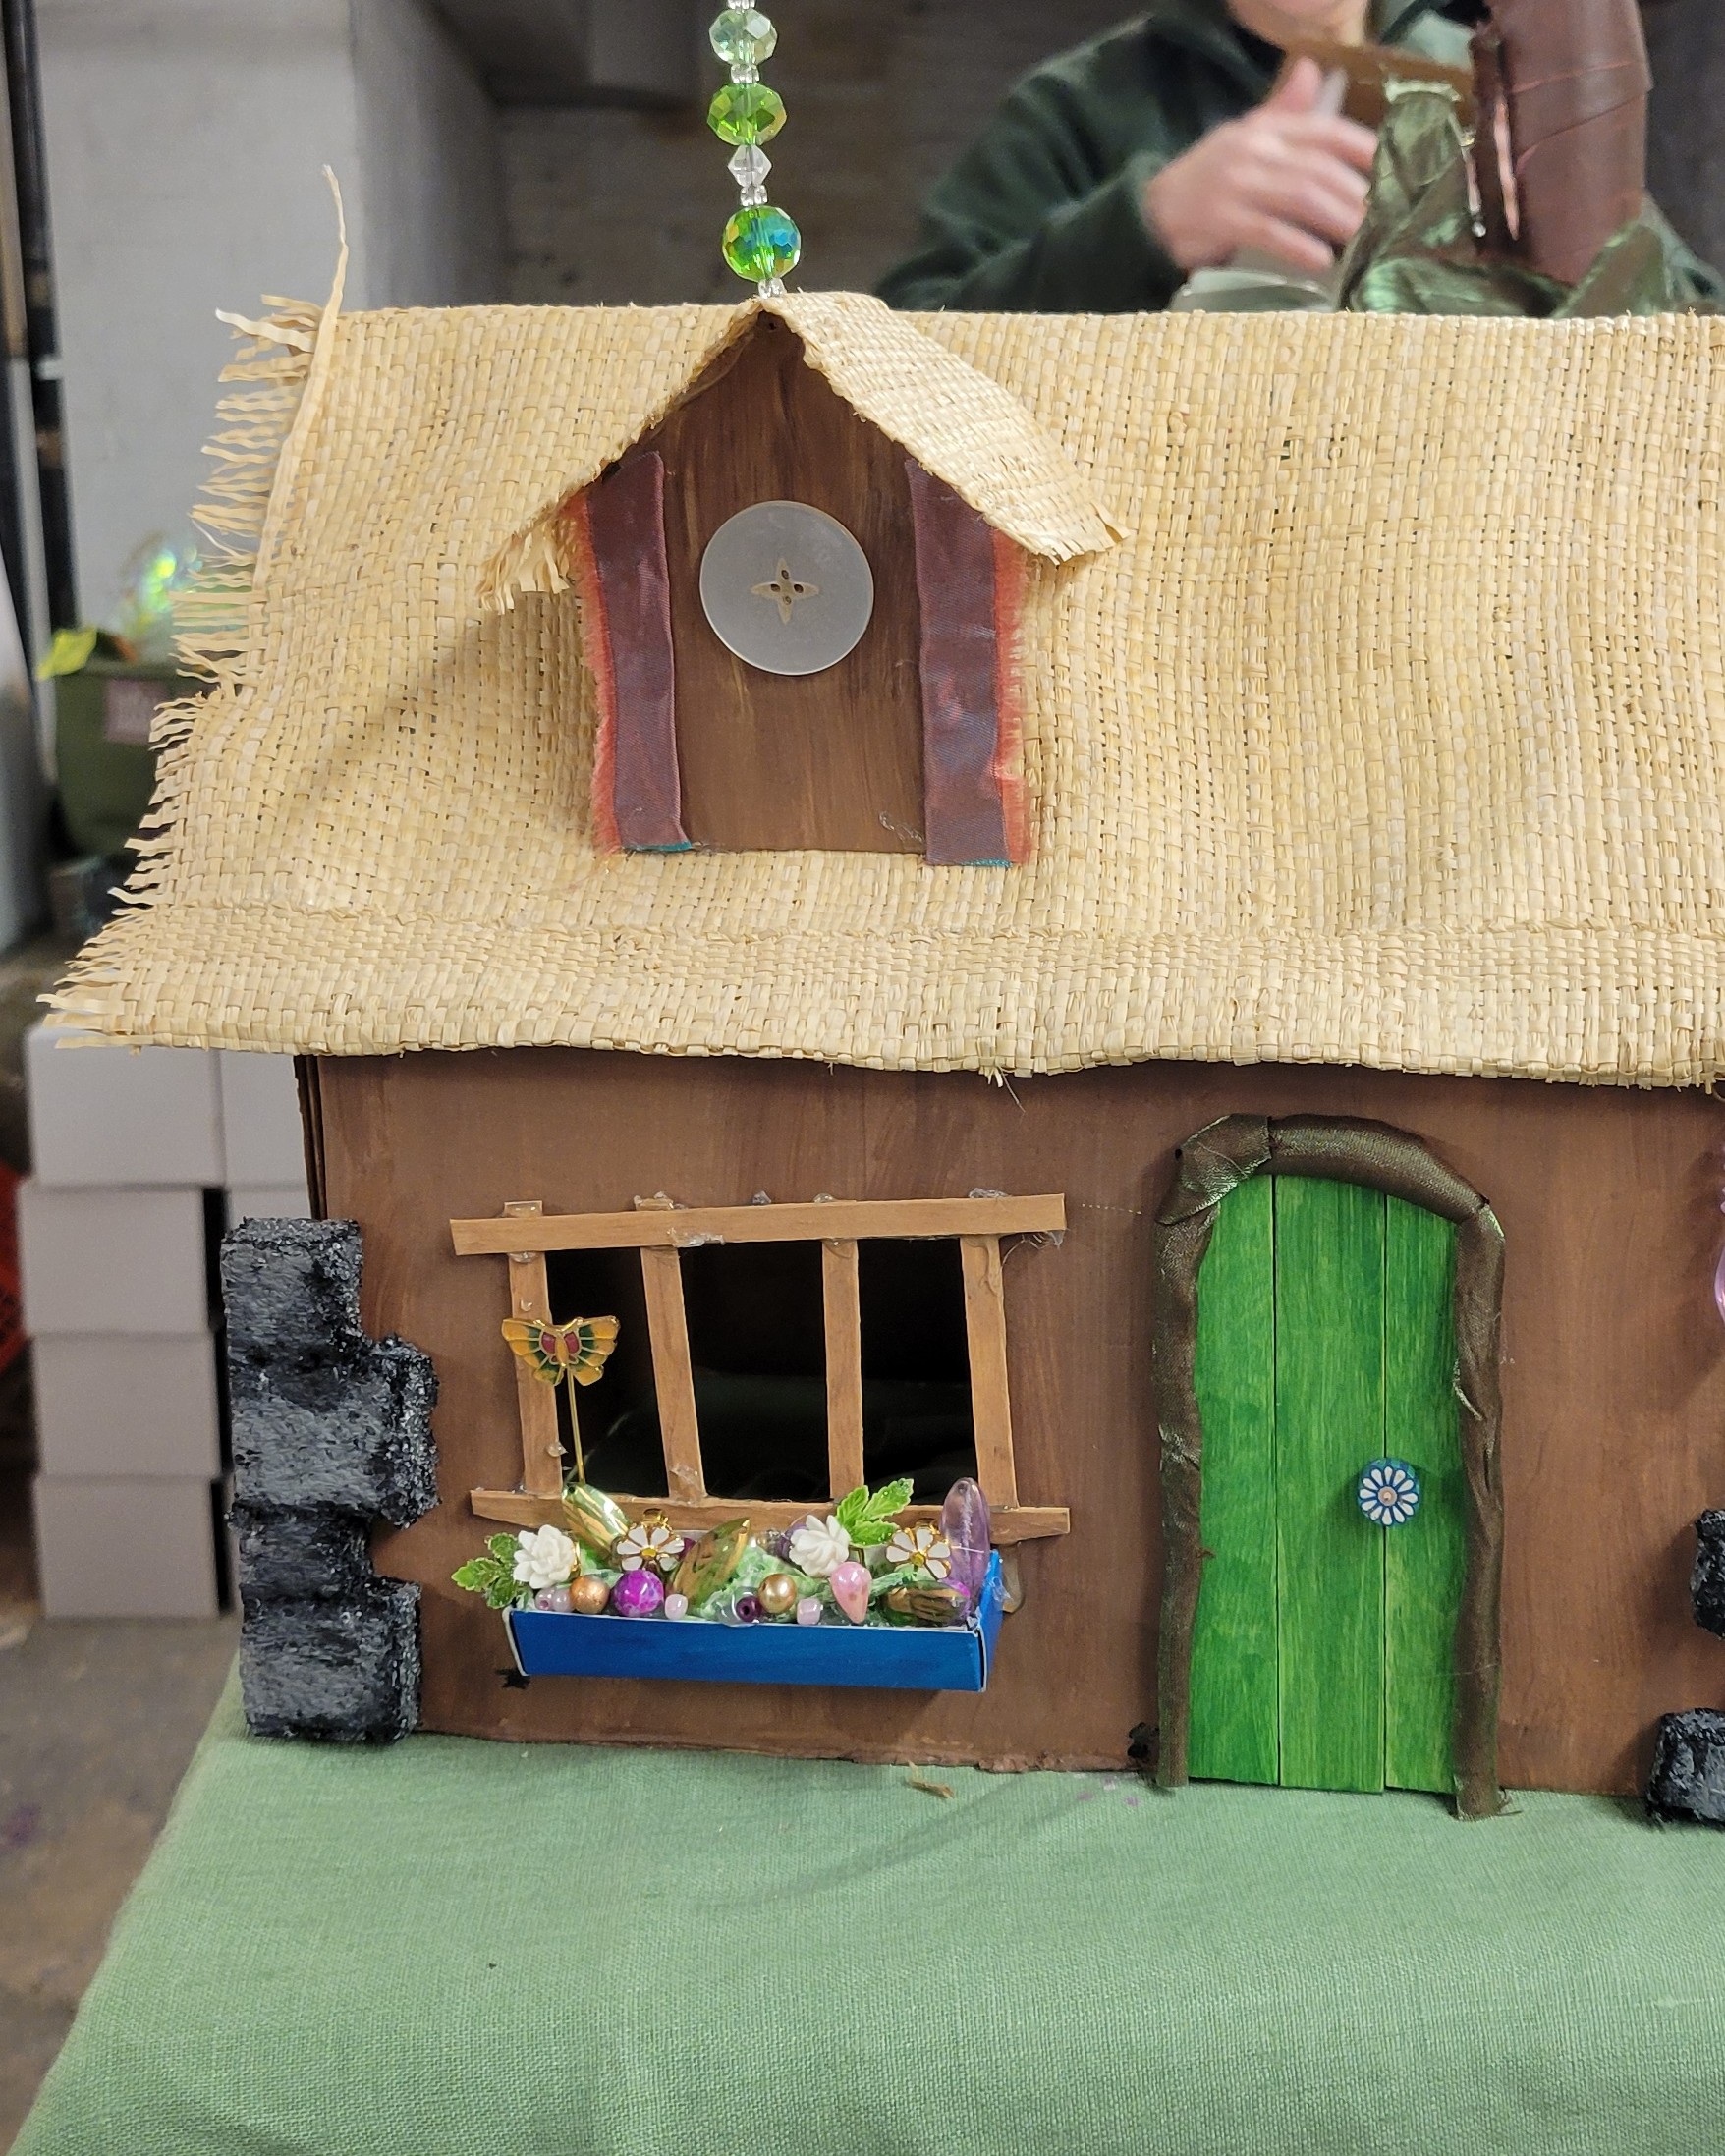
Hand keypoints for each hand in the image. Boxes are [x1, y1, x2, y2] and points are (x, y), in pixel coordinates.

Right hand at [1143, 58, 1377, 276]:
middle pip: (1319, 169)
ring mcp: (1236, 185)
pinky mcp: (1220, 221)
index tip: (1397, 170)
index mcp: (1267, 129)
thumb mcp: (1248, 137)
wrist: (1152, 211)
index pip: (1326, 131)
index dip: (1364, 149)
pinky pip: (1268, 232)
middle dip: (1358, 196)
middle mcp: (1254, 150)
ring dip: (1337, 220)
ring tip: (1363, 242)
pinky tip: (1321, 262)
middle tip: (1387, 222)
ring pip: (1300, 198)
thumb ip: (1286, 112)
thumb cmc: (1211, 178)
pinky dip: (1298, 247)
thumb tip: (1316, 71)